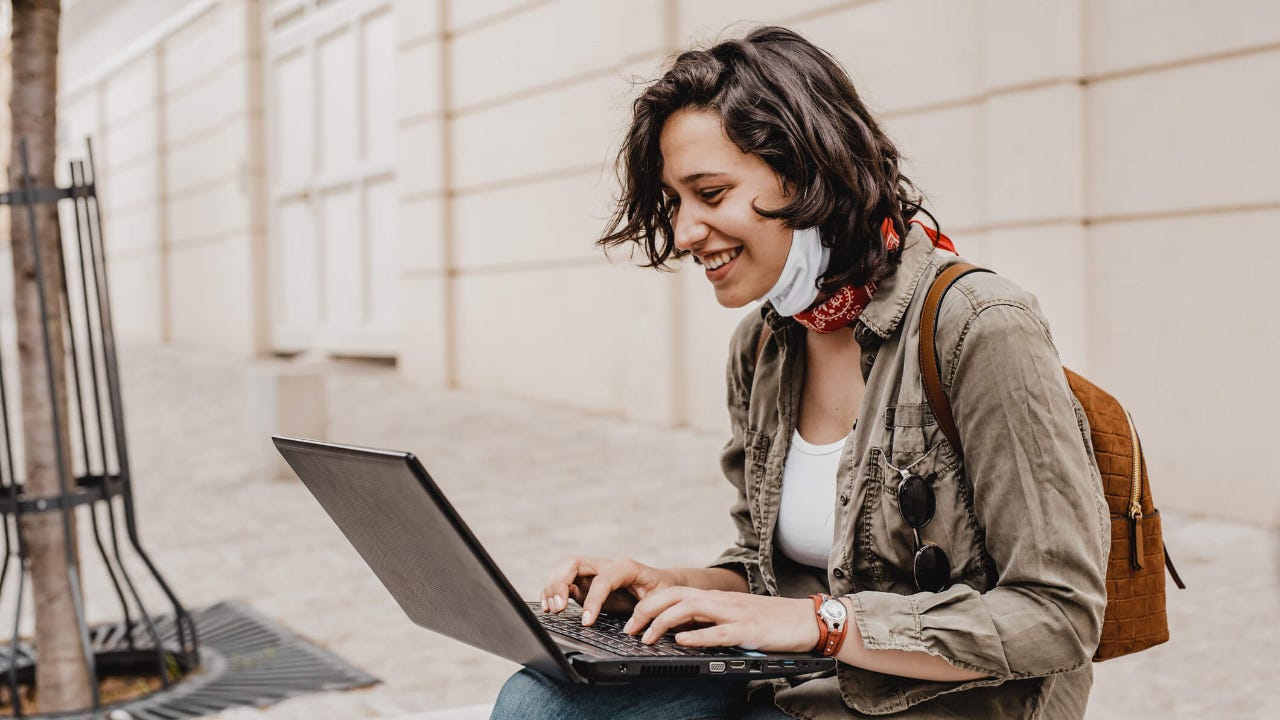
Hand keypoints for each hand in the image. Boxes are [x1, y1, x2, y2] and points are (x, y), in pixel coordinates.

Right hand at [540, 556, 674, 625]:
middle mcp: (605, 566)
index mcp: (625, 568)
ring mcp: (592, 574)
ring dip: (552, 587)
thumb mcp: (662, 600)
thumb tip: (631, 628)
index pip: (602, 579)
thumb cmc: (663, 591)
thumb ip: (648, 611)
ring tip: (550, 609)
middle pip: (574, 563)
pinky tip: (549, 606)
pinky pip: (563, 582)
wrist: (662, 585)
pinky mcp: (584, 584)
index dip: (593, 599)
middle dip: (560, 583)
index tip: (587, 622)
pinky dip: (552, 592)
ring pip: (564, 569)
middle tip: (557, 607)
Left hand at [623, 587, 819, 652]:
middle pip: (674, 596)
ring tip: (647, 638)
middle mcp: (720, 601)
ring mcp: (733, 614)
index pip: (674, 593)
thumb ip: (710, 621)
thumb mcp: (734, 617)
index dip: (649, 605)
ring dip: (663, 623)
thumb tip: (680, 633)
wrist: (806, 619)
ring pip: (690, 609)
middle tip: (629, 629)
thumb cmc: (771, 621)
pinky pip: (718, 631)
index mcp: (716, 598)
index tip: (631, 622)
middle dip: (646, 611)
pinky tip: (681, 643)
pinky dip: (697, 636)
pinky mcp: (748, 630)